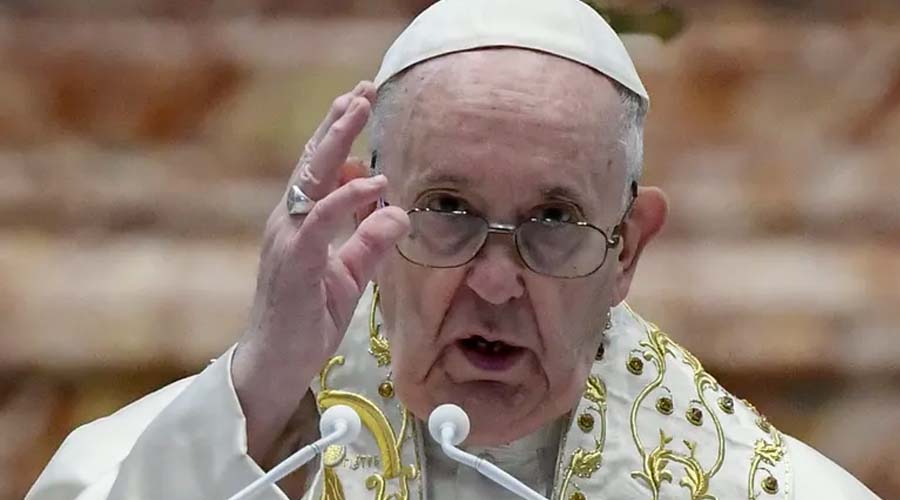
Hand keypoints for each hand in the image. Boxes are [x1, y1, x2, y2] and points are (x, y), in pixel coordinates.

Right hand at [231, 81, 409, 460]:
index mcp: (300, 221)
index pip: (320, 169)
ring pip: (310, 178)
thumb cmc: (307, 318)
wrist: (275, 363)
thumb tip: (396, 209)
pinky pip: (320, 222)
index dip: (339, 134)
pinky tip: (371, 181)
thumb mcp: (350, 276)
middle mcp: (288, 221)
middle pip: (313, 161)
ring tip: (359, 108)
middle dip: (338, 122)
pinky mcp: (292, 261)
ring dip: (336, 141)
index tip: (361, 102)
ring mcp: (286, 238)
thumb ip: (369, 242)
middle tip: (363, 89)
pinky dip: (345, 199)